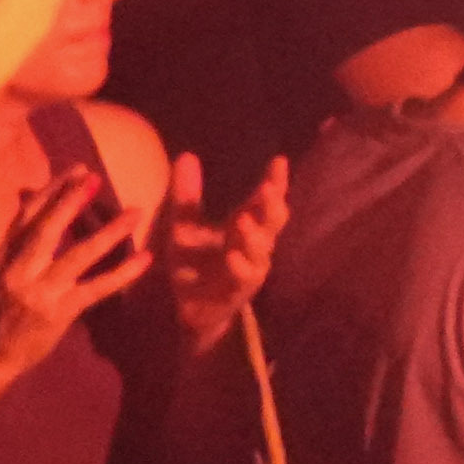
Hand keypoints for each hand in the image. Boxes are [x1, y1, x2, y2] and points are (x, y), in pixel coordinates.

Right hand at [0, 139, 155, 372]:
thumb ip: (18, 244)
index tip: (75, 169)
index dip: (50, 191)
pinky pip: (96, 289)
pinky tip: (145, 259)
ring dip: (109, 233)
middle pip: (47, 230)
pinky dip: (123, 273)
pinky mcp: (59, 312)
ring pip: (78, 256)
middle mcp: (18, 271)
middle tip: (95, 177)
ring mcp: (39, 292)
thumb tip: (38, 207)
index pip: (26, 217)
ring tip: (135, 212)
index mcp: (3, 258)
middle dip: (71, 202)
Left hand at [144, 161, 288, 357]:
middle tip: (268, 186)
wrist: (190, 307)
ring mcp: (251, 267)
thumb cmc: (193, 263)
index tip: (279, 161)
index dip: (276, 182)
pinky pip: (244, 277)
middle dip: (273, 204)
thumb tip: (187, 155)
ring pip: (261, 249)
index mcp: (246, 225)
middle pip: (273, 221)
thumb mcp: (184, 226)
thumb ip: (187, 195)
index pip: (266, 199)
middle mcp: (255, 244)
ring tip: (243, 219)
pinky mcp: (238, 290)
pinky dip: (240, 266)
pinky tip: (233, 255)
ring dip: (254, 235)